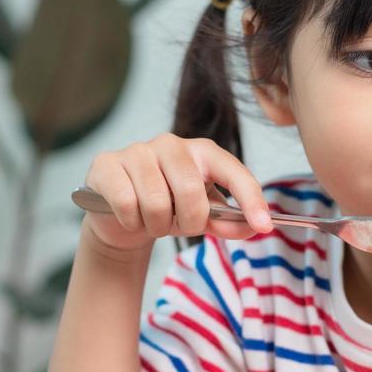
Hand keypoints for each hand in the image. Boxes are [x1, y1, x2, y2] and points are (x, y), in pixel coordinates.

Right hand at [81, 135, 274, 253]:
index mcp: (201, 151)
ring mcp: (137, 151)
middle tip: (180, 226)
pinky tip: (130, 216)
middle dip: (189, 221)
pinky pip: (127, 204)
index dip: (250, 198)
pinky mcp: (107, 165)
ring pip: (156, 202)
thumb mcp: (203, 217)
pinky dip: (132, 222)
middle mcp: (170, 143)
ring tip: (153, 221)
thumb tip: (256, 228)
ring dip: (157, 225)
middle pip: (190, 190)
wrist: (120, 215)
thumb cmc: (167, 208)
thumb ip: (229, 222)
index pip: (232, 170)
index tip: (264, 226)